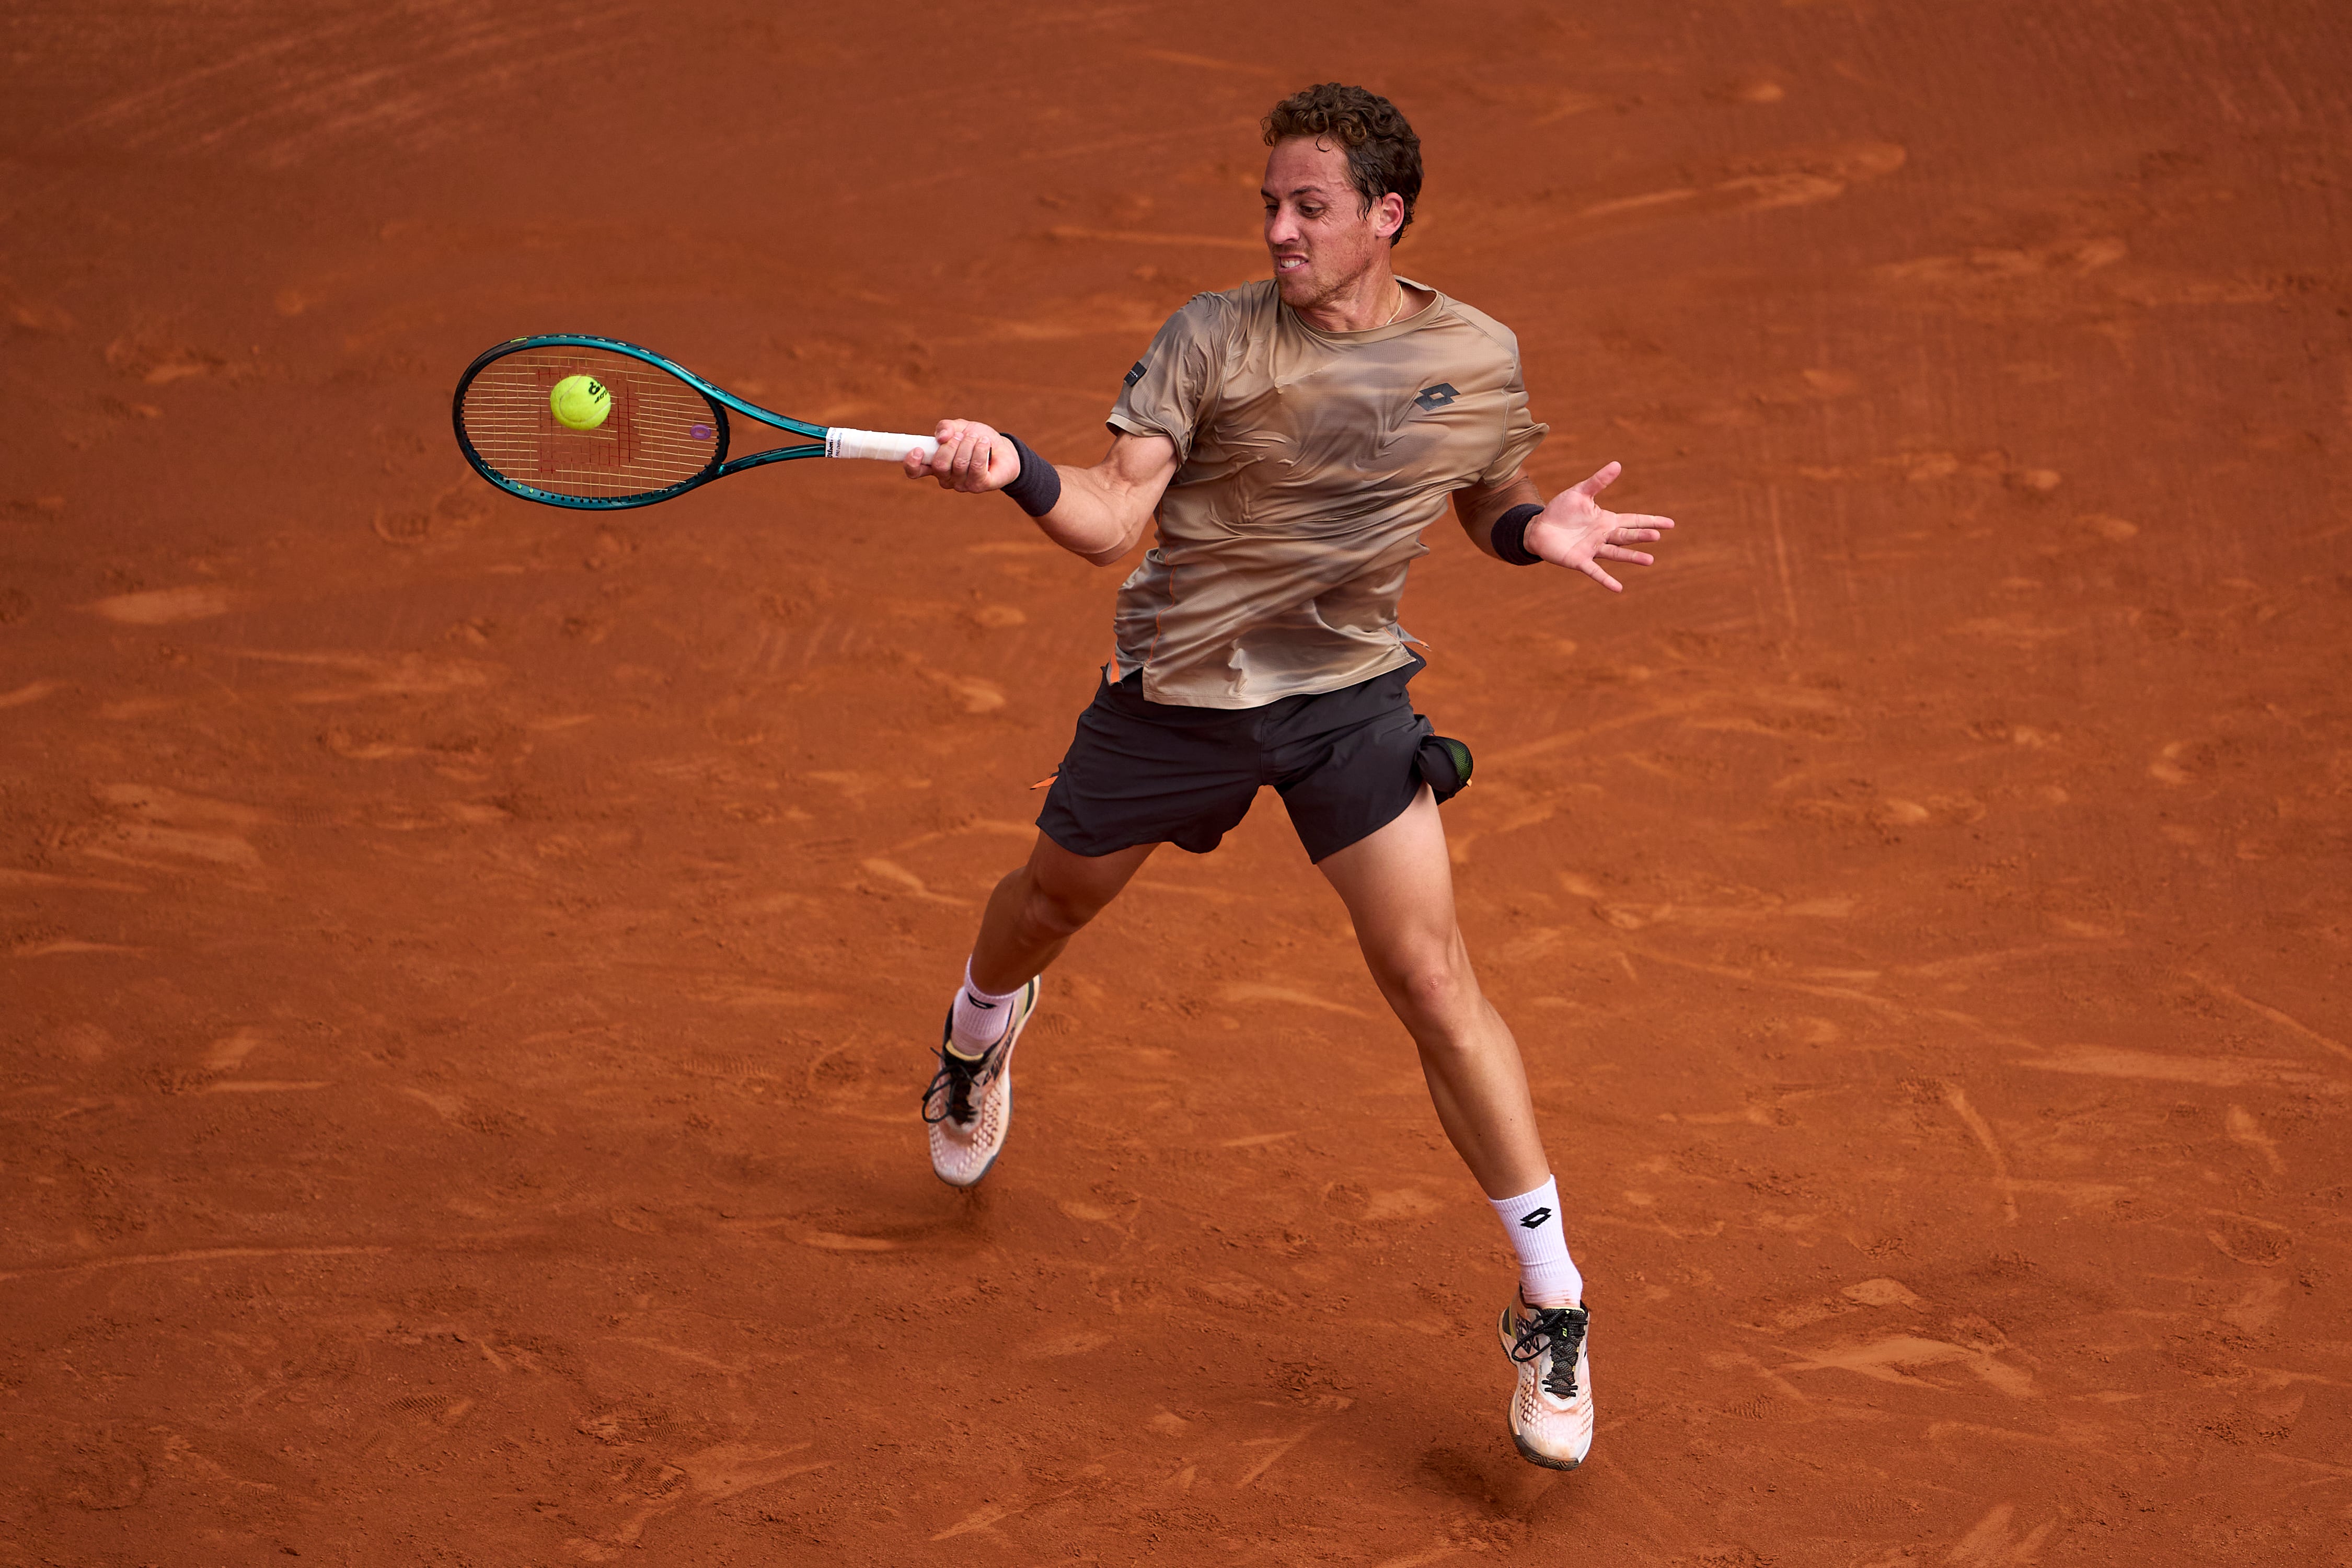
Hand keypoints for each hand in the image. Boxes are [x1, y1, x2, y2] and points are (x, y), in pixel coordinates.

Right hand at [907, 418, 1020, 492]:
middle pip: (940, 465)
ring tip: (977, 437)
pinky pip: (976, 467)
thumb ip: (946, 427)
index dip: (912, 463)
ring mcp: (962, 484)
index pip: (915, 471)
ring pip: (959, 464)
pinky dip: (980, 450)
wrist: (1003, 449)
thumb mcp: (960, 427)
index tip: (918, 449)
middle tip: (963, 436)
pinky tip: (985, 443)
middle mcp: (946, 478)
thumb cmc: (977, 439)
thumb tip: (941, 437)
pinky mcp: (979, 486)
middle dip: (951, 445)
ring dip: (969, 444)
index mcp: (935, 465)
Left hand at [1525, 461, 1673, 591]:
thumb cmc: (1561, 511)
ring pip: (1616, 553)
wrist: (1539, 528)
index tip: (1670, 524)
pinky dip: (1606, 579)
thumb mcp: (1580, 493)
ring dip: (1632, 557)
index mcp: (1607, 520)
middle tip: (1657, 536)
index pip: (1634, 520)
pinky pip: (1595, 571)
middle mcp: (1603, 536)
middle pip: (1627, 536)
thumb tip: (1617, 464)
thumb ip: (1598, 482)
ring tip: (1649, 560)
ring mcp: (1593, 549)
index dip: (1651, 521)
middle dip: (1641, 536)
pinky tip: (1618, 588)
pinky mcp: (1580, 560)